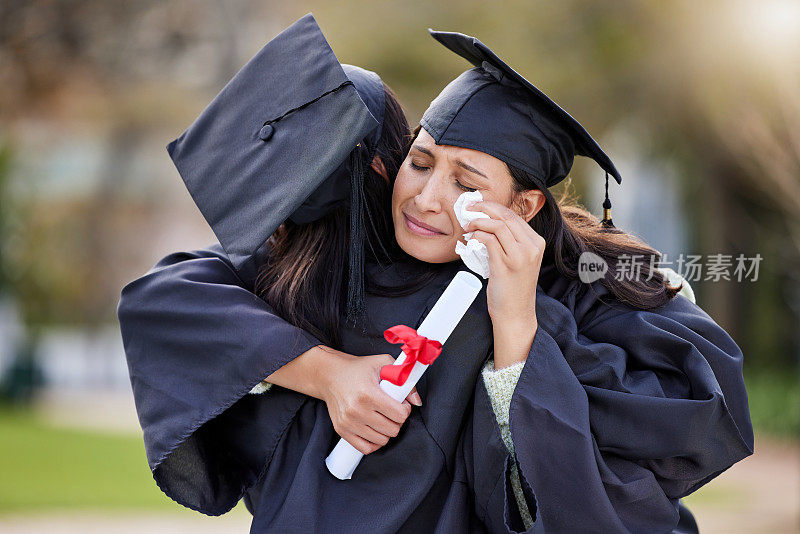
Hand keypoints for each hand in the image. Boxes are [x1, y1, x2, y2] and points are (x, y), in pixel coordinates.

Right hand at [321, 352, 421, 454]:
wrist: (329, 375)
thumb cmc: (357, 368)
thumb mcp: (382, 363)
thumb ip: (404, 379)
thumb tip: (416, 400)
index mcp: (368, 393)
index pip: (399, 414)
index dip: (405, 409)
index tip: (401, 403)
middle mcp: (357, 410)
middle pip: (393, 429)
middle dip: (397, 420)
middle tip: (393, 410)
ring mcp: (348, 422)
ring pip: (382, 440)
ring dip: (387, 431)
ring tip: (383, 418)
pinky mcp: (342, 430)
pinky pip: (366, 448)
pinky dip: (375, 442)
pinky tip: (375, 430)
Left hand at [464, 200, 542, 364]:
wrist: (515, 314)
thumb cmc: (512, 287)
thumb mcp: (518, 259)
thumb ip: (510, 241)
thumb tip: (489, 221)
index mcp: (537, 242)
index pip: (513, 215)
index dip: (493, 207)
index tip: (478, 207)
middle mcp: (532, 246)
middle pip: (505, 216)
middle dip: (484, 208)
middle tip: (468, 210)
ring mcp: (520, 256)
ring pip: (497, 225)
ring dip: (478, 222)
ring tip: (467, 227)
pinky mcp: (506, 265)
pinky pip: (489, 240)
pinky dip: (477, 235)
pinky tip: (471, 239)